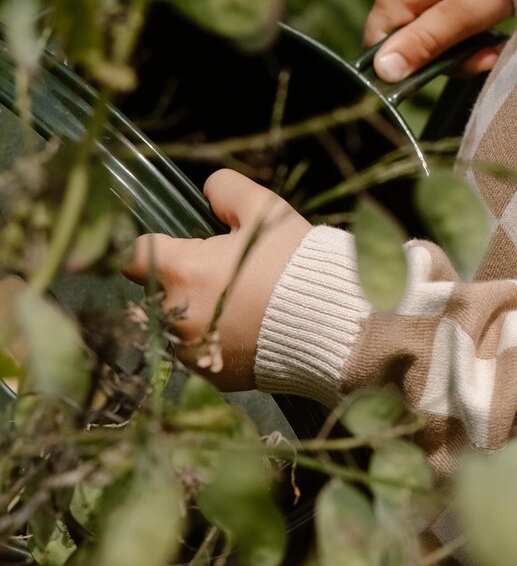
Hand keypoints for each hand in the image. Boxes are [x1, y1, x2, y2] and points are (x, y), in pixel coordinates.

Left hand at [122, 169, 310, 390]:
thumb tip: (208, 191)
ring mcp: (193, 351)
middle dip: (185, 281)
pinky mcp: (215, 375)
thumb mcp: (265, 210)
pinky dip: (220, 341)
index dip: (158, 246)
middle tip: (228, 273)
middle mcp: (177, 315)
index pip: (135, 255)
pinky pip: (205, 353)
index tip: (185, 246)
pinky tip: (252, 330)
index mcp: (181, 272)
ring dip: (200, 313)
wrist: (331, 324)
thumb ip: (227, 190)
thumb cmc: (294, 262)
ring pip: (181, 324)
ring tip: (245, 305)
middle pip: (160, 291)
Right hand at [363, 0, 510, 83]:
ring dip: (463, 47)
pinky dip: (467, 30)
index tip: (443, 71)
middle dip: (446, 59)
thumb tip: (382, 73)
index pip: (377, 46)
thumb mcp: (459, 16)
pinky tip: (491, 33)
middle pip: (407, 43)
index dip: (404, 67)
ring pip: (430, 33)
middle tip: (485, 58)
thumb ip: (421, 44)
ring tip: (495, 46)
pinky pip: (444, 18)